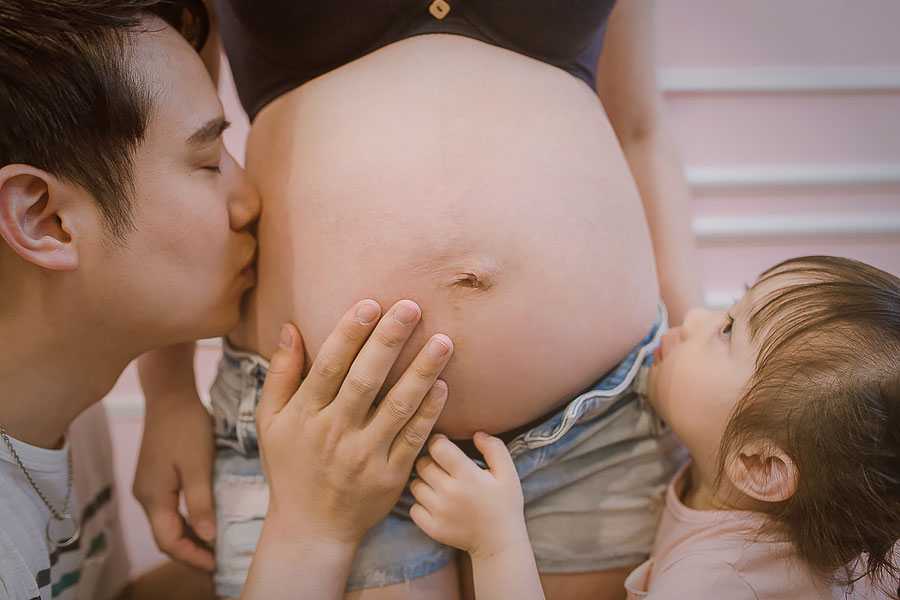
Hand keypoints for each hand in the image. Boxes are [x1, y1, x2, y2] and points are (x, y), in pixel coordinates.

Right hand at [133, 386, 215, 570]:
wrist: (170, 394)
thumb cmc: (185, 426)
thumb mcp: (197, 464)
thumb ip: (201, 502)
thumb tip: (208, 538)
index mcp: (154, 497)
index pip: (170, 541)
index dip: (192, 558)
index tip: (215, 569)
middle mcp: (147, 496)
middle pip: (167, 537)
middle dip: (191, 557)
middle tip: (216, 572)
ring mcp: (151, 487)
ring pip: (169, 525)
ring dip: (191, 541)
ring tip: (214, 556)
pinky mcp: (158, 477)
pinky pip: (172, 510)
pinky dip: (189, 523)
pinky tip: (206, 526)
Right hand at [255, 299, 453, 545]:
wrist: (312, 528)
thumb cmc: (290, 467)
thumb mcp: (271, 422)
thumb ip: (281, 374)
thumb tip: (291, 326)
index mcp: (305, 415)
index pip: (329, 366)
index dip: (349, 333)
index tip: (370, 304)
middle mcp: (335, 433)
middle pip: (365, 380)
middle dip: (389, 341)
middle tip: (412, 307)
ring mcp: (364, 456)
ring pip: (397, 407)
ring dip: (422, 372)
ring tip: (443, 341)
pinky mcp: (390, 476)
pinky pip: (413, 439)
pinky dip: (429, 413)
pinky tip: (444, 385)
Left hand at [410, 432, 528, 560]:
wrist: (499, 543)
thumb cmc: (505, 504)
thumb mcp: (508, 473)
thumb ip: (494, 448)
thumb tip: (477, 433)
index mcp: (468, 476)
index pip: (438, 448)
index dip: (438, 441)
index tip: (443, 443)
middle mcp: (450, 493)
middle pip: (422, 464)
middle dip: (430, 460)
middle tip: (441, 465)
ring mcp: (439, 512)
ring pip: (415, 485)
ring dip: (424, 481)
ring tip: (438, 484)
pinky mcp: (432, 528)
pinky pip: (413, 508)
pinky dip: (421, 504)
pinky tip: (435, 503)